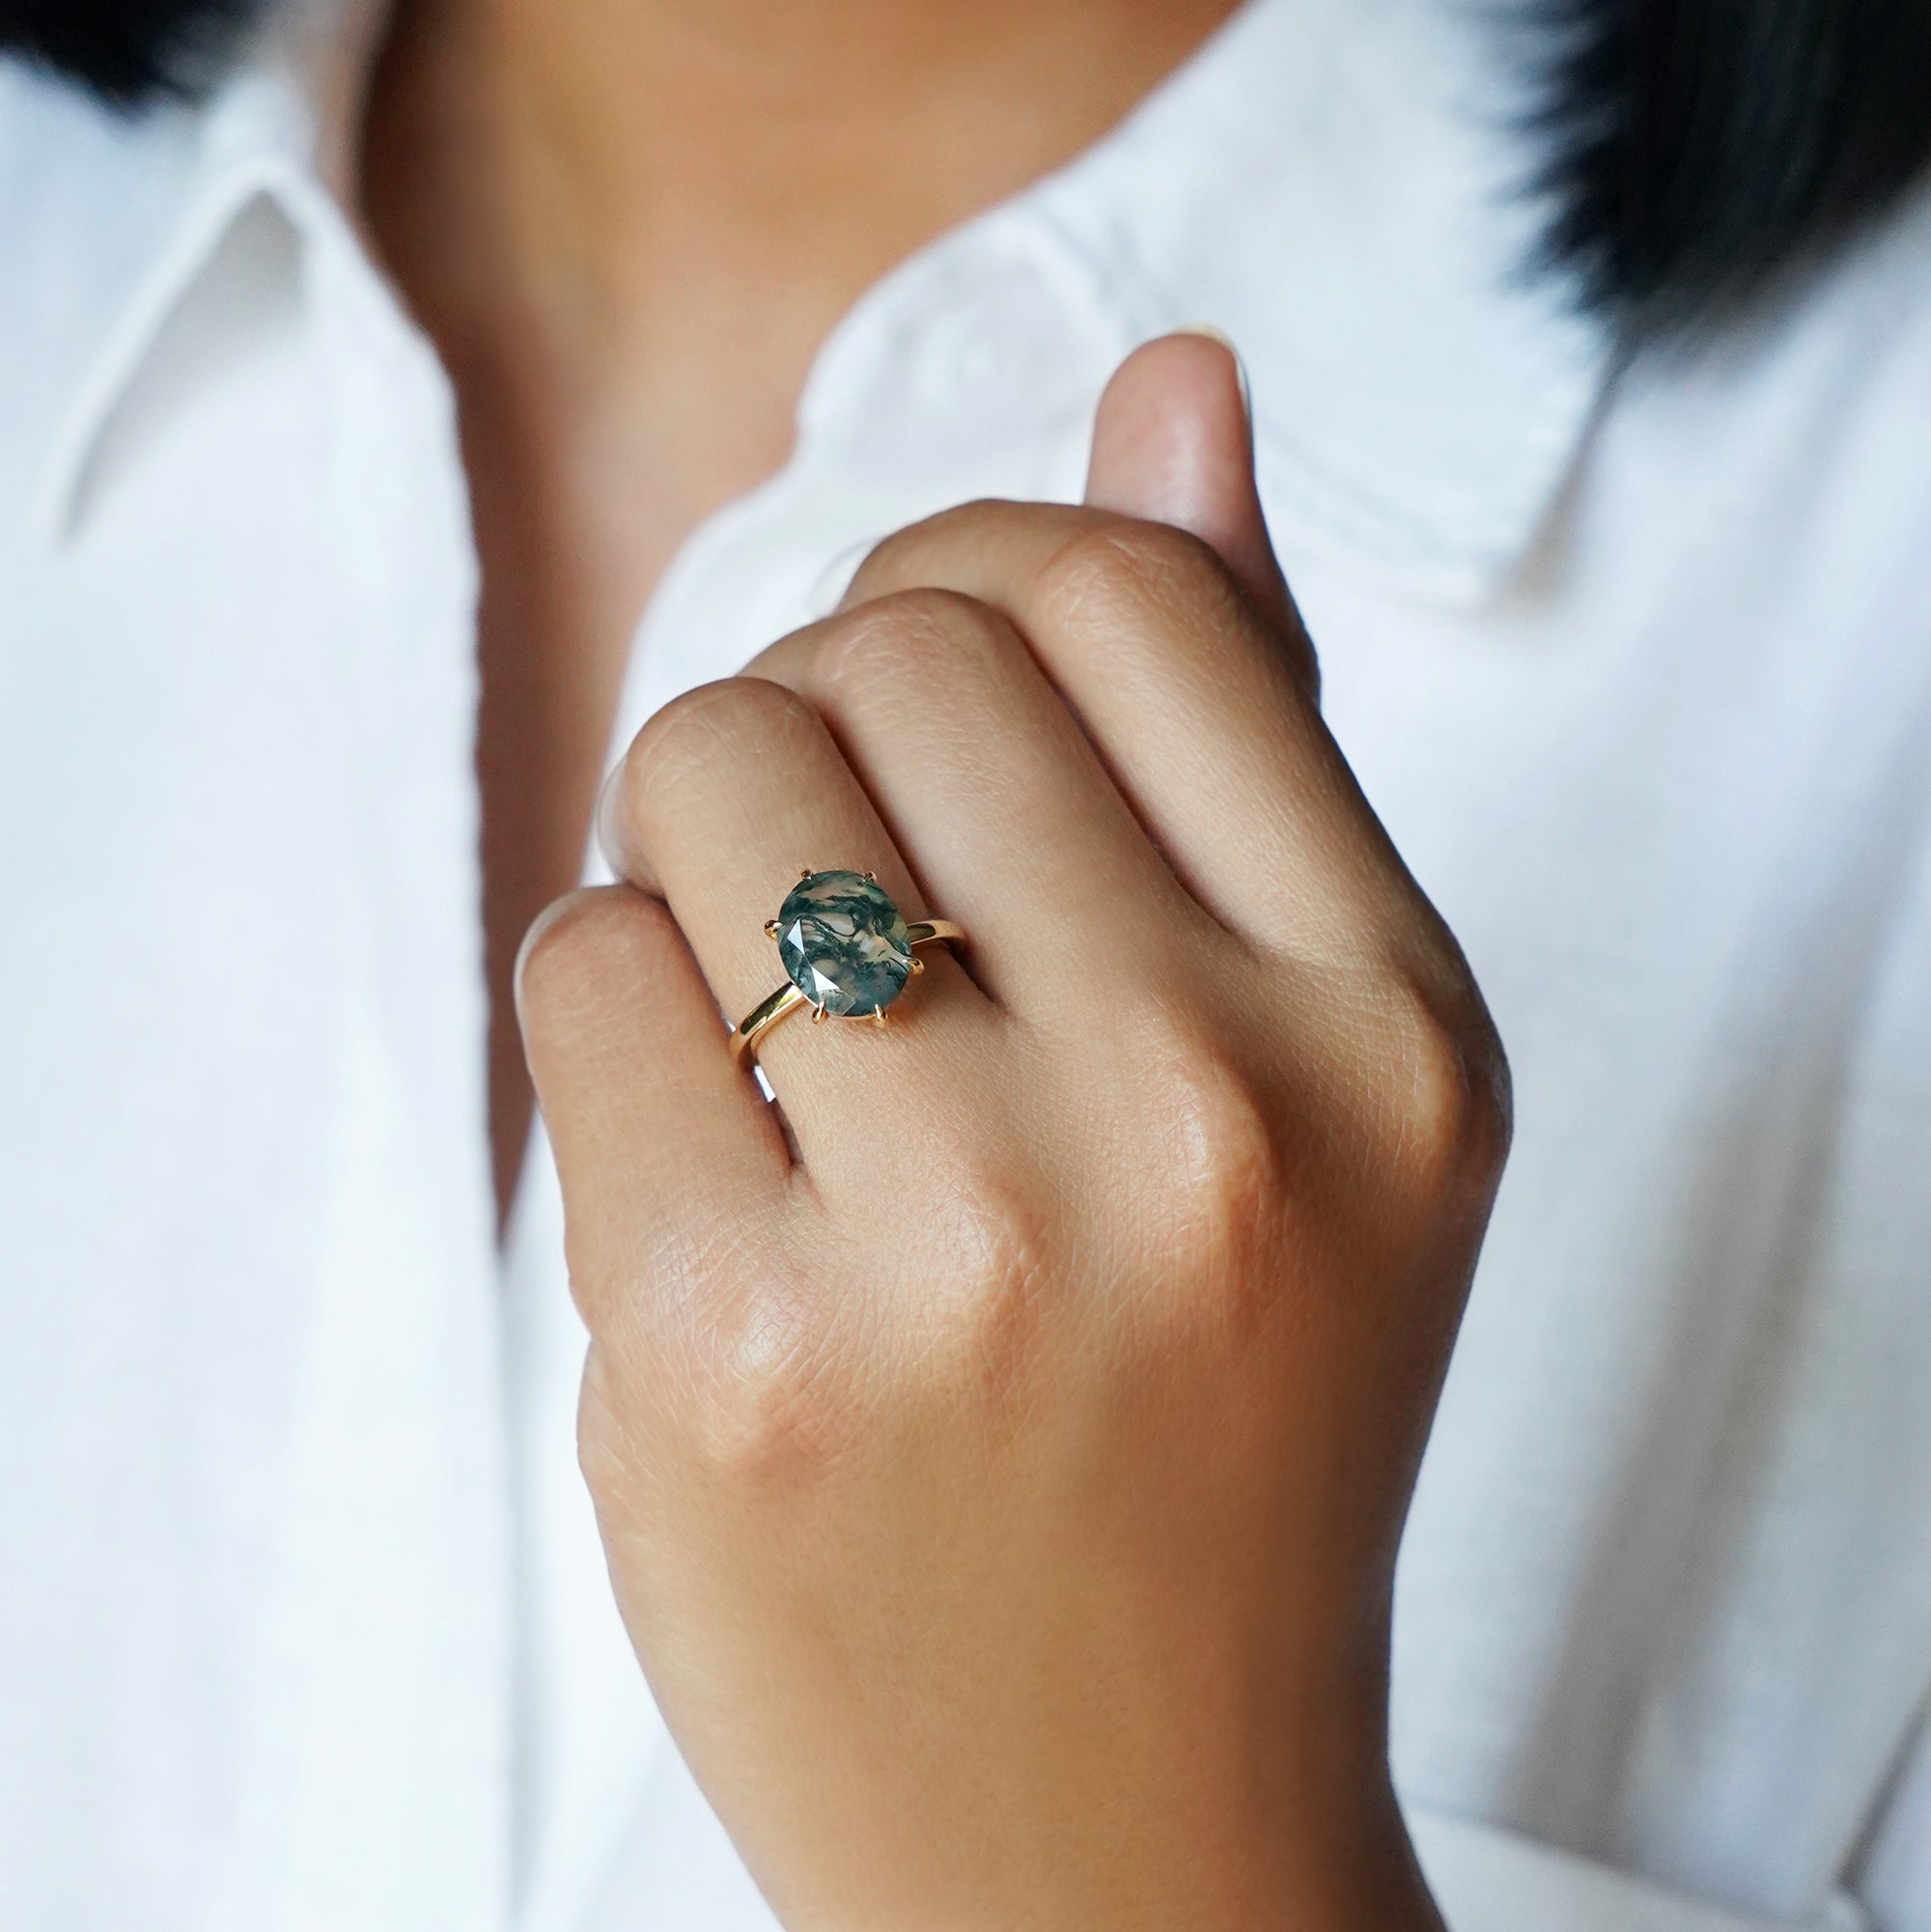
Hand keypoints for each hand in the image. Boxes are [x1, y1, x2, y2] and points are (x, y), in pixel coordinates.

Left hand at [517, 333, 1505, 1930]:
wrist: (1117, 1824)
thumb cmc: (1219, 1423)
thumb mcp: (1314, 1074)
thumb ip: (1243, 721)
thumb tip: (1178, 375)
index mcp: (1395, 1030)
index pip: (1130, 590)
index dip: (990, 580)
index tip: (944, 690)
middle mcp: (1210, 1114)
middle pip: (887, 643)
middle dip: (834, 715)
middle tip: (859, 879)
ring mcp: (969, 1243)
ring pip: (709, 761)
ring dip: (705, 843)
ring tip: (786, 1010)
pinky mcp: (731, 1354)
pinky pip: (583, 960)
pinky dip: (614, 1008)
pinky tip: (709, 1147)